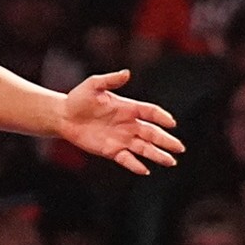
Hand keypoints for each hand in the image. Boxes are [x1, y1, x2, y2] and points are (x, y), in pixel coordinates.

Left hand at [51, 71, 182, 174]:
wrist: (64, 116)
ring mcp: (121, 139)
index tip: (171, 123)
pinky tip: (146, 170)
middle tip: (180, 148)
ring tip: (171, 161)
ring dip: (157, 155)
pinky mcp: (112, 150)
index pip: (150, 113)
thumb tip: (127, 73)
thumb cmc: (78, 98)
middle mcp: (128, 124)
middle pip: (152, 133)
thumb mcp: (93, 85)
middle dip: (166, 141)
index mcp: (128, 108)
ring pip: (144, 148)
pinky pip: (127, 159)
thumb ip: (110, 80)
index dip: (161, 117)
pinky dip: (136, 165)